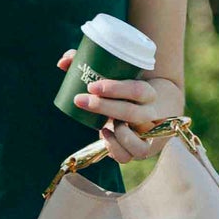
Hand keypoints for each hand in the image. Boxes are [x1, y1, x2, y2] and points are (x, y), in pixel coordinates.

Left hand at [56, 47, 179, 164]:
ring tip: (99, 124)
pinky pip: (129, 156)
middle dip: (103, 107)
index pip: (138, 90)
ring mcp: (147, 135)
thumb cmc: (129, 91)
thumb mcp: (119, 77)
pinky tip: (104, 135)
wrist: (155, 110)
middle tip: (80, 99)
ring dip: (114, 134)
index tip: (91, 86)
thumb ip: (93, 66)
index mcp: (150, 94)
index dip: (115, 89)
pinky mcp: (140, 149)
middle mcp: (152, 115)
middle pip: (132, 113)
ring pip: (135, 140)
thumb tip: (63, 62)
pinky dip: (114, 148)